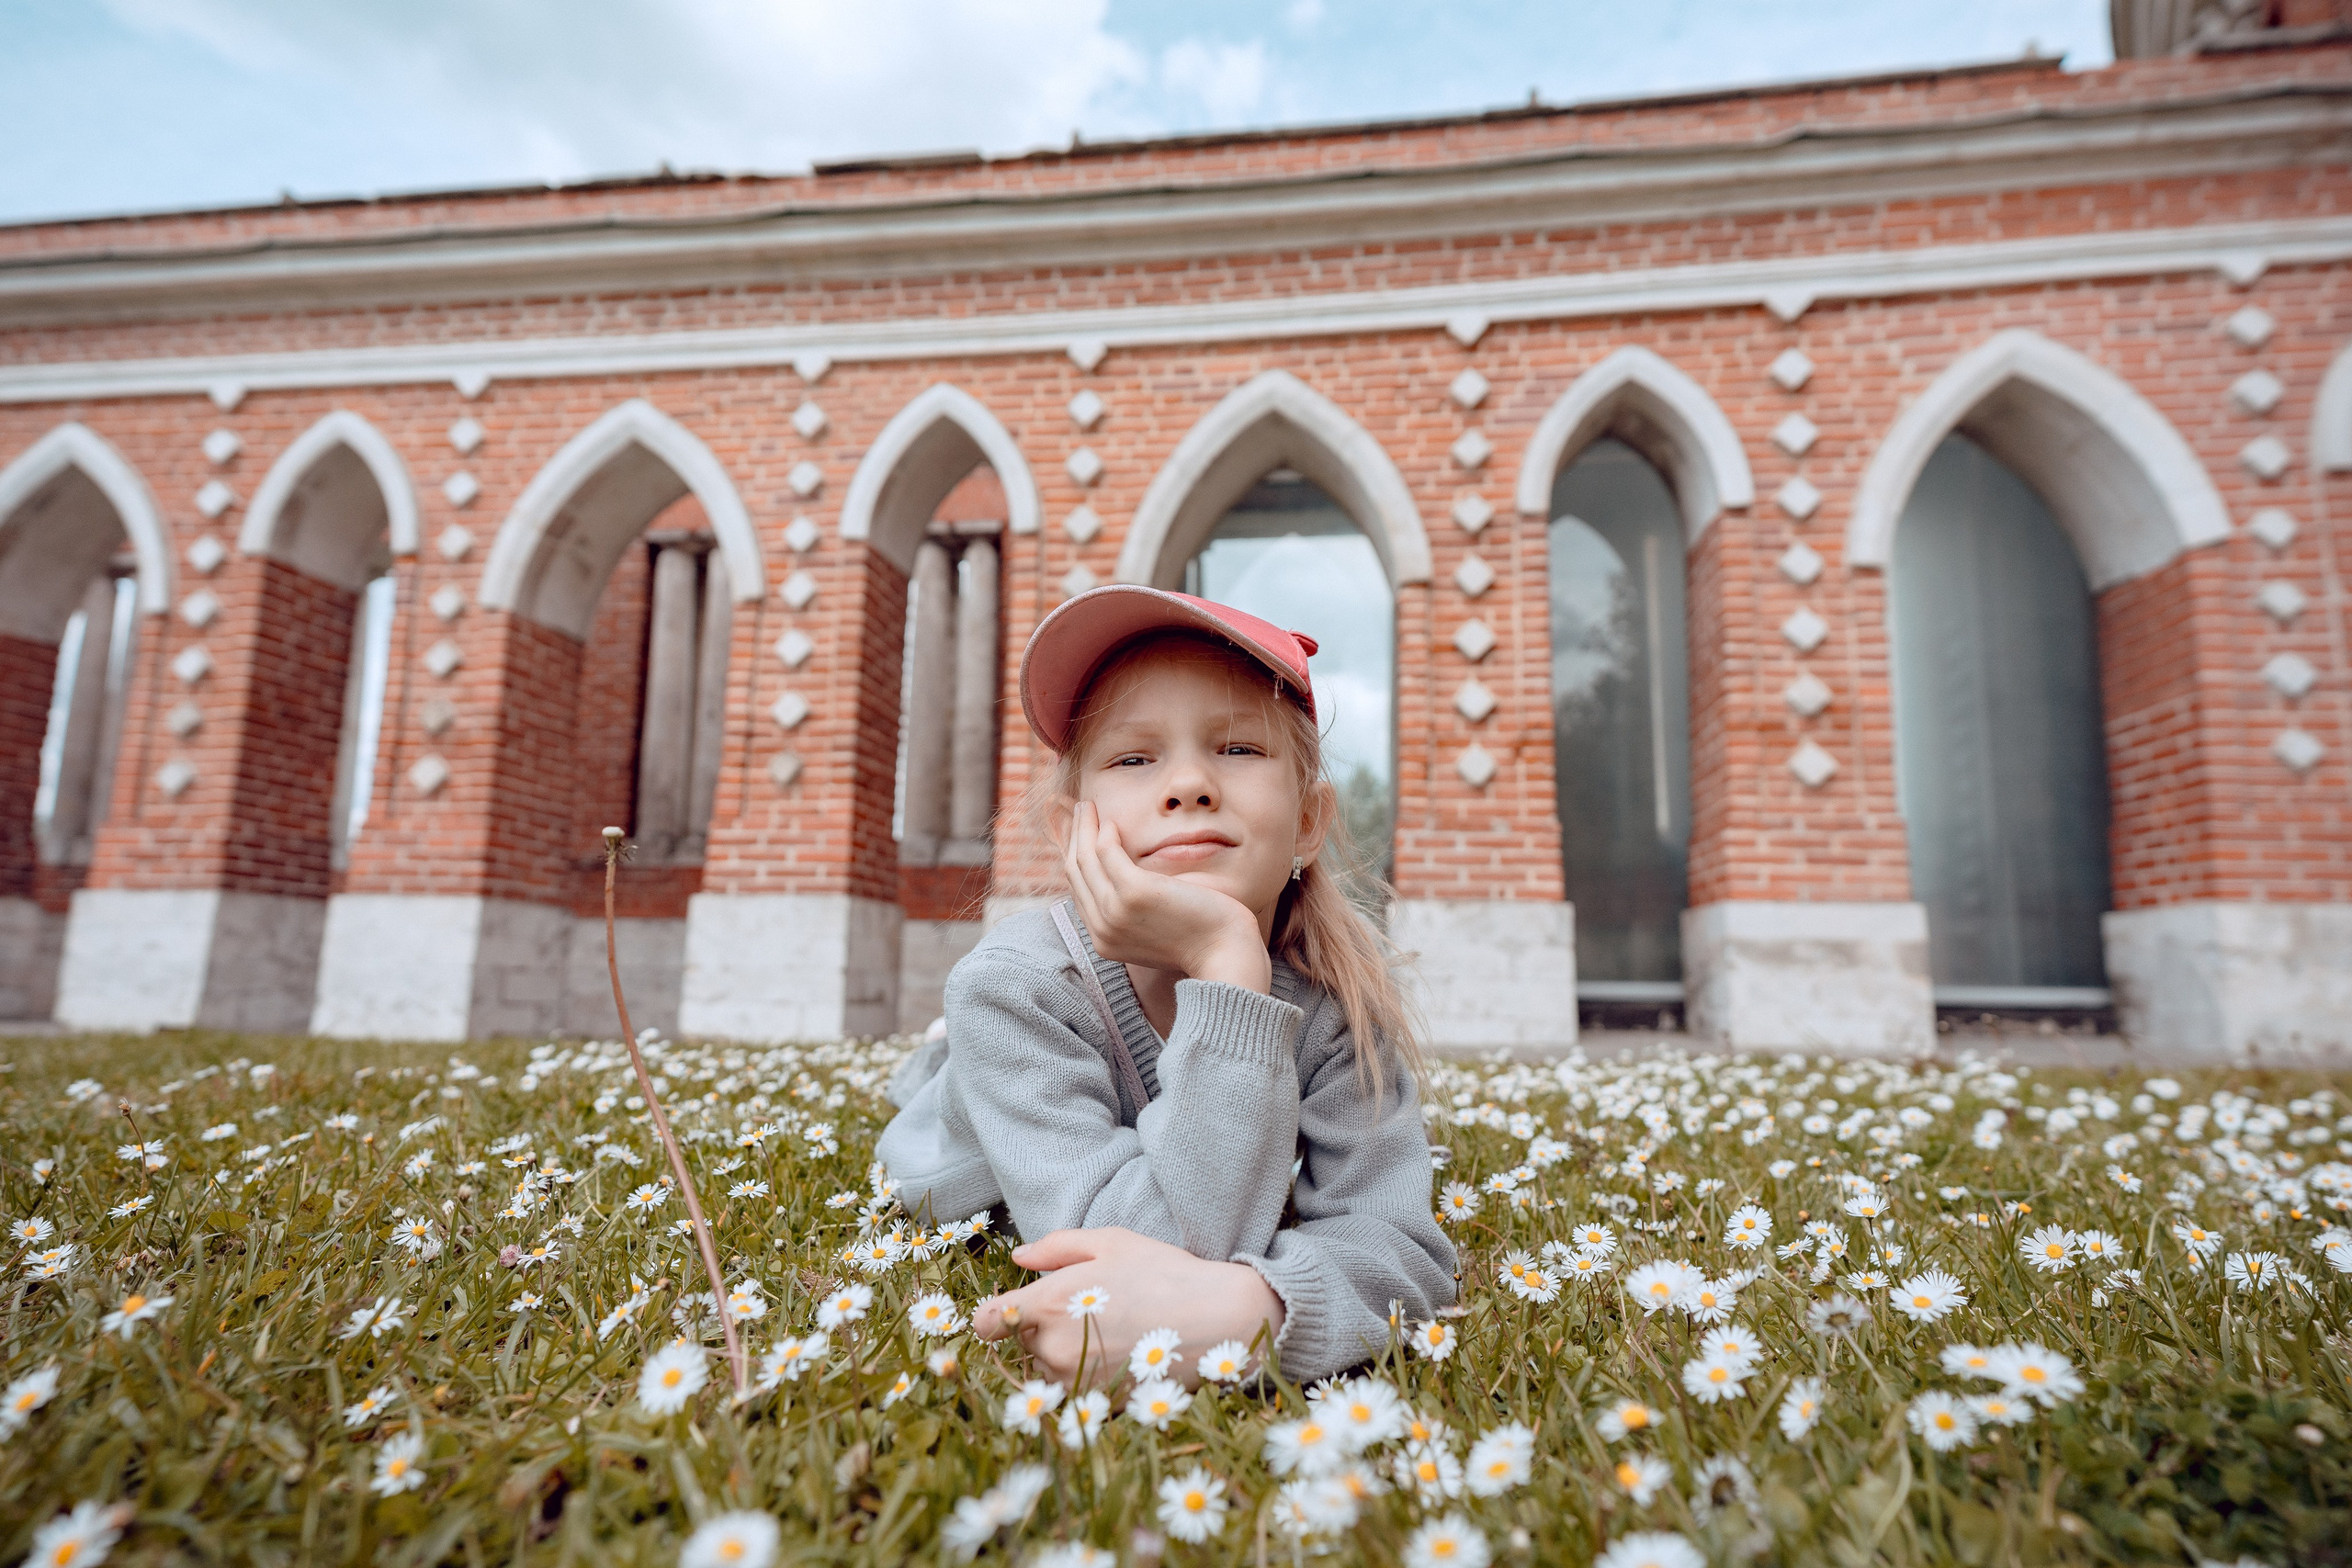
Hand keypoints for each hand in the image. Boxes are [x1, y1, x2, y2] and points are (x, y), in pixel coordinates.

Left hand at [973, 1226, 1284, 1389]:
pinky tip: (1119, 1353)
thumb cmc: (1163, 1273)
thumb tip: (1019, 1258)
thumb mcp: (1110, 1242)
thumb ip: (1056, 1247)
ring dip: (1061, 1353)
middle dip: (1040, 1327)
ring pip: (1045, 1368)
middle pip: (1019, 1344)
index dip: (993, 1315)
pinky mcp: (1098, 1403)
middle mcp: (1053, 1347)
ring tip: (1108, 1330)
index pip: (984, 1324)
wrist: (1218, 1321)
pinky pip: (1074, 1390)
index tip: (1012, 1309)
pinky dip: (1086, 1375)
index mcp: (1048, 1303)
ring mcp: (1076, 1380)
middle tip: (1086, 1308)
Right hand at [1063, 803, 1270, 992]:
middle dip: (1074, 838)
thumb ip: (1134, 914)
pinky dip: (1105, 833)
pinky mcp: (1133, 892)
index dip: (1077, 859)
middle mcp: (1103, 930)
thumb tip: (1127, 884)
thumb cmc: (1201, 938)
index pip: (1079, 893)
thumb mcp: (1156, 931)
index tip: (1081, 836)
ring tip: (1088, 806)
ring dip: (1083, 828)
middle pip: (1075, 873)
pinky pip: (1106, 852)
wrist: (1225, 952)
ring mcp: (1115, 912)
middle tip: (1081, 812)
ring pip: (1084, 859)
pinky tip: (1113, 823)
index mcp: (1105, 941)